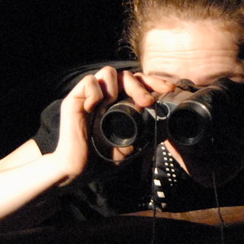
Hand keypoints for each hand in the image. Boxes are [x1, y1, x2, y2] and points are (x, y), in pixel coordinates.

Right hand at [52, 66, 158, 183]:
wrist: (79, 170)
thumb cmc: (103, 158)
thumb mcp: (133, 145)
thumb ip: (147, 132)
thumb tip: (167, 123)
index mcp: (121, 104)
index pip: (140, 83)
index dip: (154, 83)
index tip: (168, 90)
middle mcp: (107, 97)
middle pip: (128, 75)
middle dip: (142, 85)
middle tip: (148, 102)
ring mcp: (91, 96)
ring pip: (109, 72)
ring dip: (118, 86)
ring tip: (116, 106)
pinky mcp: (75, 99)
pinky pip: (89, 81)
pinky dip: (95, 92)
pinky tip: (95, 108)